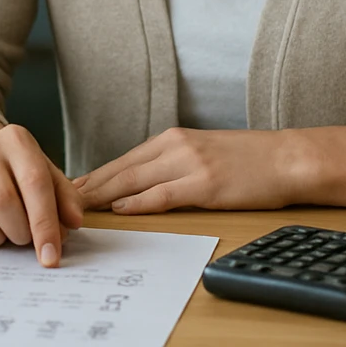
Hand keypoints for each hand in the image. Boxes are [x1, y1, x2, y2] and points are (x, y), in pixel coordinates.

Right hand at [0, 123, 82, 266]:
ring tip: (4, 234)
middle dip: (18, 233)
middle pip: (0, 201)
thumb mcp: (49, 177)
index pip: (34, 184)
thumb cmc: (22, 173)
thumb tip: (72, 223)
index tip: (50, 257)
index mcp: (17, 140)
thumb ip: (65, 199)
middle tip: (25, 239)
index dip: (44, 225)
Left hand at [75, 126, 345, 213]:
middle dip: (88, 184)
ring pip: (134, 180)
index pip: (124, 159)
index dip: (95, 174)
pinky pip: (163, 194)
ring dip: (103, 194)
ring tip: (77, 205)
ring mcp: (190, 164)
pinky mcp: (206, 184)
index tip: (69, 185)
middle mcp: (176, 146)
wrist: (288, 158)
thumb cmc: (248, 159)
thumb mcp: (203, 151)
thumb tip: (138, 183)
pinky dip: (139, 202)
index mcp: (173, 138)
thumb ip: (171, 162)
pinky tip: (120, 209)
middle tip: (57, 196)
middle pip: (121, 168)